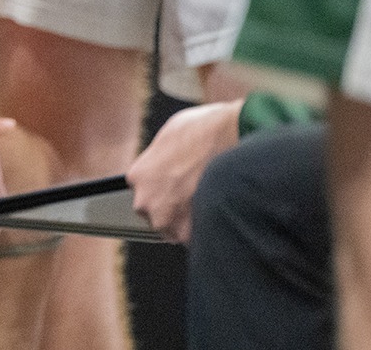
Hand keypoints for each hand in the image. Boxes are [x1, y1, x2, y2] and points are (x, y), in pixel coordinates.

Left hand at [126, 99, 242, 243]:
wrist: (233, 139)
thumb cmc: (204, 131)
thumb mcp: (170, 136)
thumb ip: (161, 158)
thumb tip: (167, 164)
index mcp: (137, 176)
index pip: (145, 191)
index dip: (165, 188)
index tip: (179, 185)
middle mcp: (146, 202)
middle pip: (157, 214)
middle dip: (174, 208)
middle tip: (196, 195)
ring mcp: (167, 221)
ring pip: (175, 230)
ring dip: (189, 222)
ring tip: (209, 203)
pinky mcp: (190, 234)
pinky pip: (196, 238)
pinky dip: (206, 229)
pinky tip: (218, 211)